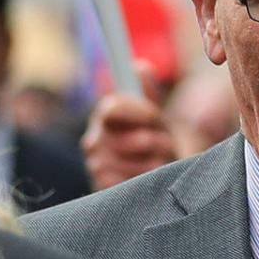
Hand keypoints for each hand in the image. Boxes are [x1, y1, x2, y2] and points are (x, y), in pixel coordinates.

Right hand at [82, 62, 178, 189]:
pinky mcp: (103, 190)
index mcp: (105, 117)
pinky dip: (149, 184)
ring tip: (159, 164)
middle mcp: (93, 141)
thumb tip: (141, 68)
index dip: (140, 112)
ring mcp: (97, 167)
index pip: (113, 107)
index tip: (157, 116)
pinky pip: (134, 186)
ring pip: (140, 165)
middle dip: (160, 142)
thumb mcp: (154, 117)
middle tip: (165, 145)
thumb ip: (148, 93)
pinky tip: (148, 181)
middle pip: (137, 139)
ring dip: (158, 165)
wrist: (152, 180)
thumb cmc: (154, 143)